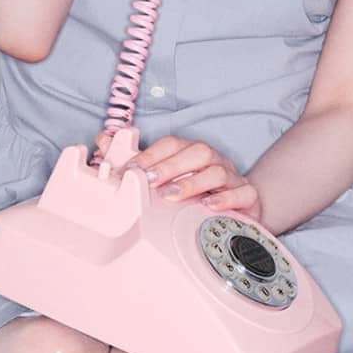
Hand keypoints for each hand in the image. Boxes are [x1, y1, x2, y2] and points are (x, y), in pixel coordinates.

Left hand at [93, 127, 262, 221]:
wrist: (240, 212)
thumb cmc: (199, 195)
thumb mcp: (168, 181)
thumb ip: (137, 162)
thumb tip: (103, 140)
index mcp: (193, 154)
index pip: (173, 144)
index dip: (152, 154)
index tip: (131, 170)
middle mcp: (214, 162)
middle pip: (198, 152)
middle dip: (171, 165)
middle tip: (149, 181)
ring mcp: (233, 179)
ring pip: (219, 171)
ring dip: (193, 183)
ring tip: (171, 197)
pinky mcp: (249, 199)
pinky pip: (243, 193)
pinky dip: (227, 198)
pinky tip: (210, 206)